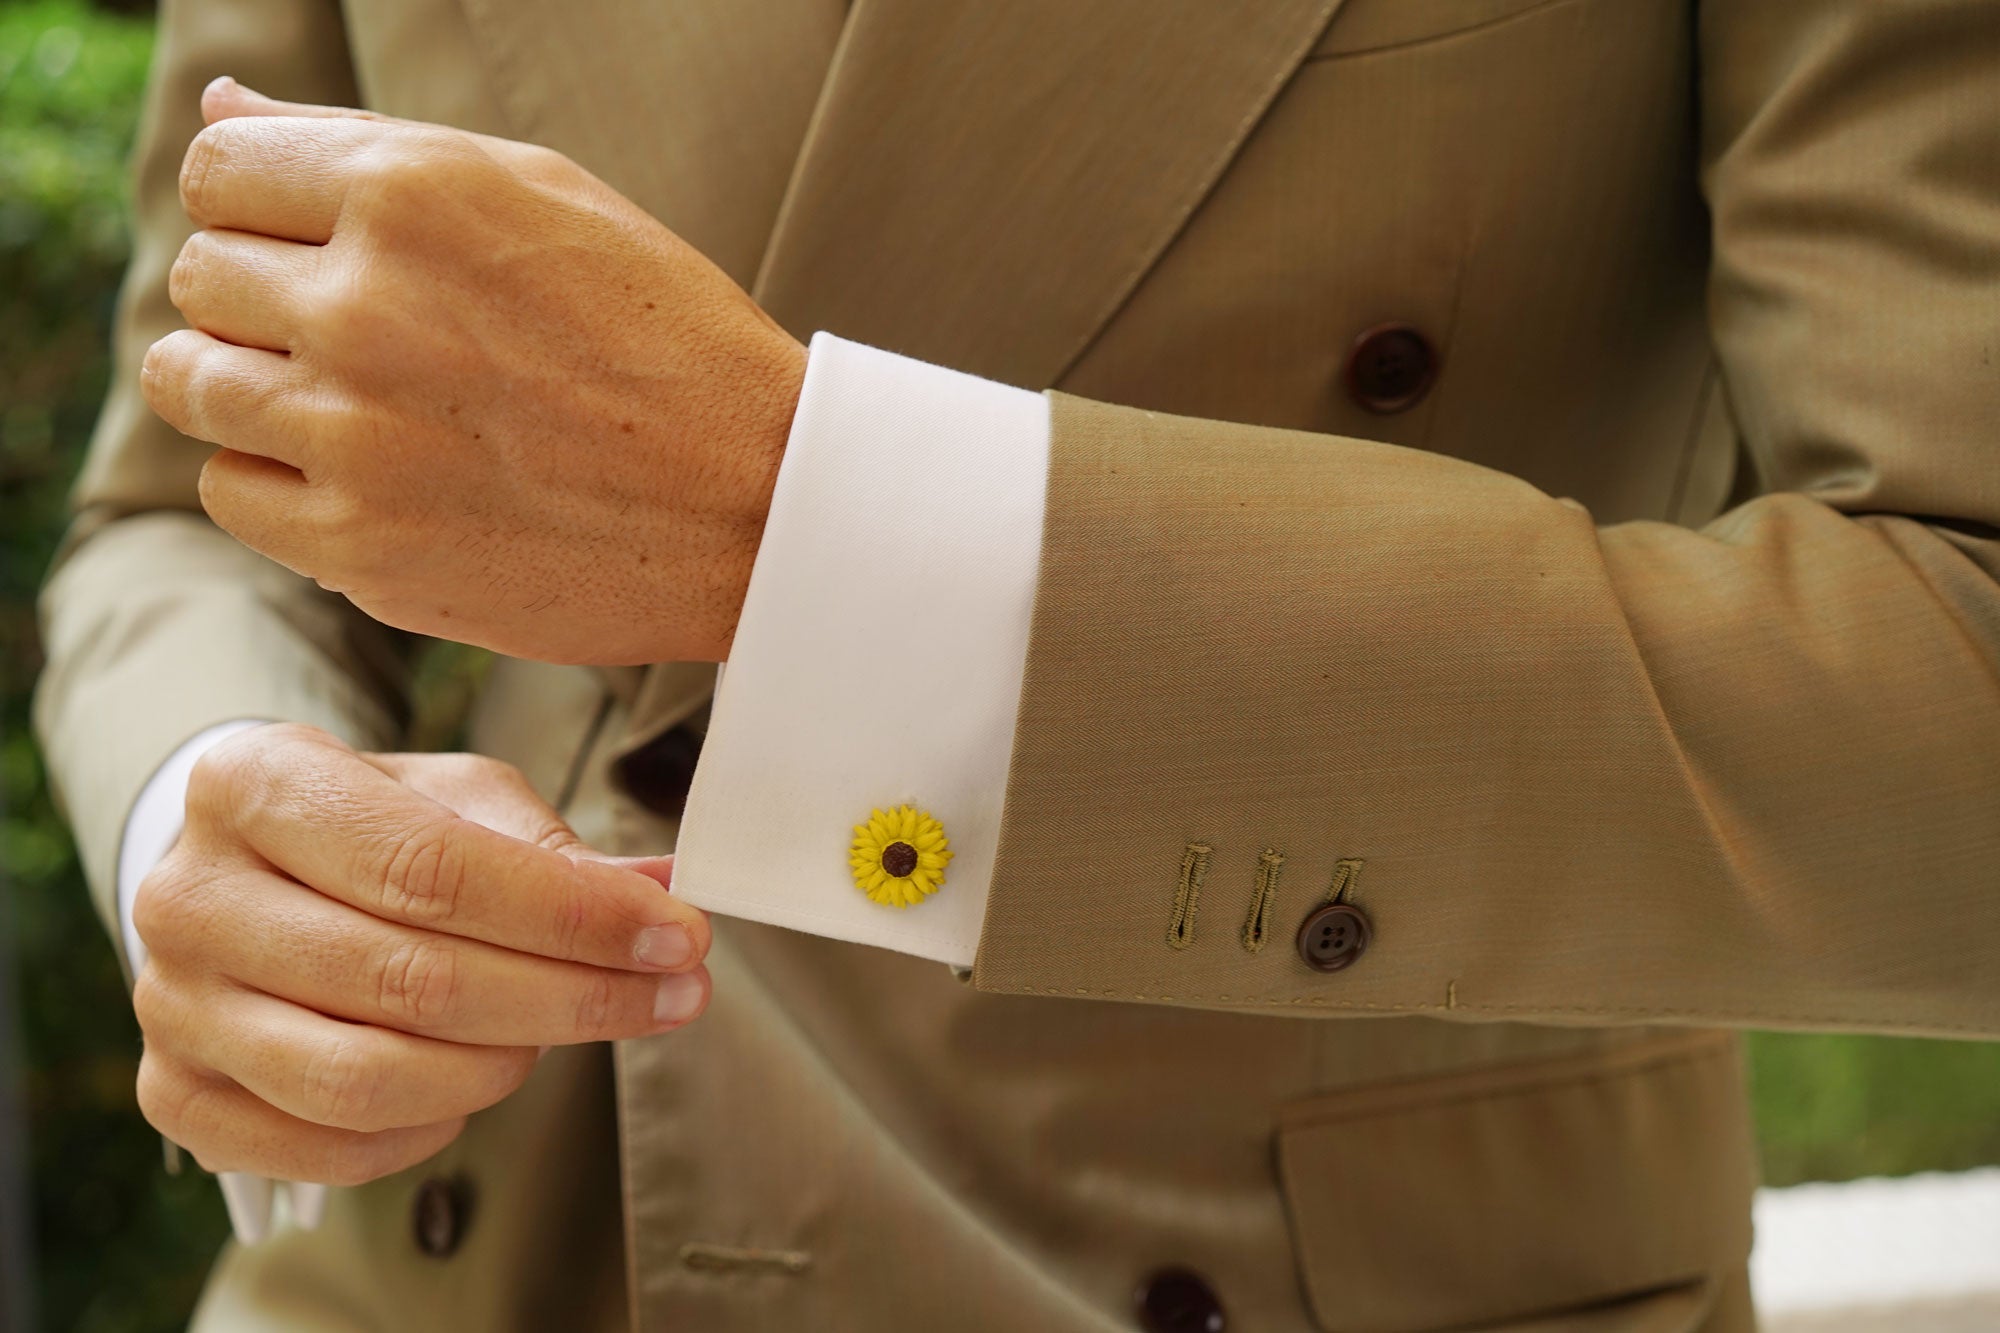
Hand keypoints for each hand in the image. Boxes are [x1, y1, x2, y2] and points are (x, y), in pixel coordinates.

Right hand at [130, 723, 711, 1185]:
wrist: (247, 874)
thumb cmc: (370, 827)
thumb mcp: (458, 798)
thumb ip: (556, 850)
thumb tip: (669, 891)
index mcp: (255, 783)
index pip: (433, 868)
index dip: (571, 916)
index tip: (677, 935)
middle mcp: (189, 895)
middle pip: (411, 979)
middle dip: (573, 996)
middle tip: (673, 992)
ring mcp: (173, 1004)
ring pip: (369, 1078)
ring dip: (506, 1065)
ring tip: (566, 1031)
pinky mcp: (177, 1095)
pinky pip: (331, 1148)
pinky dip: (433, 1125)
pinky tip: (482, 1077)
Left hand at [142, 78, 806, 664]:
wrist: (759, 505)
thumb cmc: (663, 338)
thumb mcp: (542, 194)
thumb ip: (366, 145)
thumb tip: (219, 104)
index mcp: (410, 193)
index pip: (216, 172)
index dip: (263, 210)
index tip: (323, 253)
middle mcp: (364, 306)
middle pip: (200, 279)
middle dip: (263, 300)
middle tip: (364, 340)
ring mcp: (354, 435)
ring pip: (189, 384)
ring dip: (252, 388)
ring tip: (354, 407)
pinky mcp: (359, 546)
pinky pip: (231, 492)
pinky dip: (280, 483)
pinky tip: (368, 477)